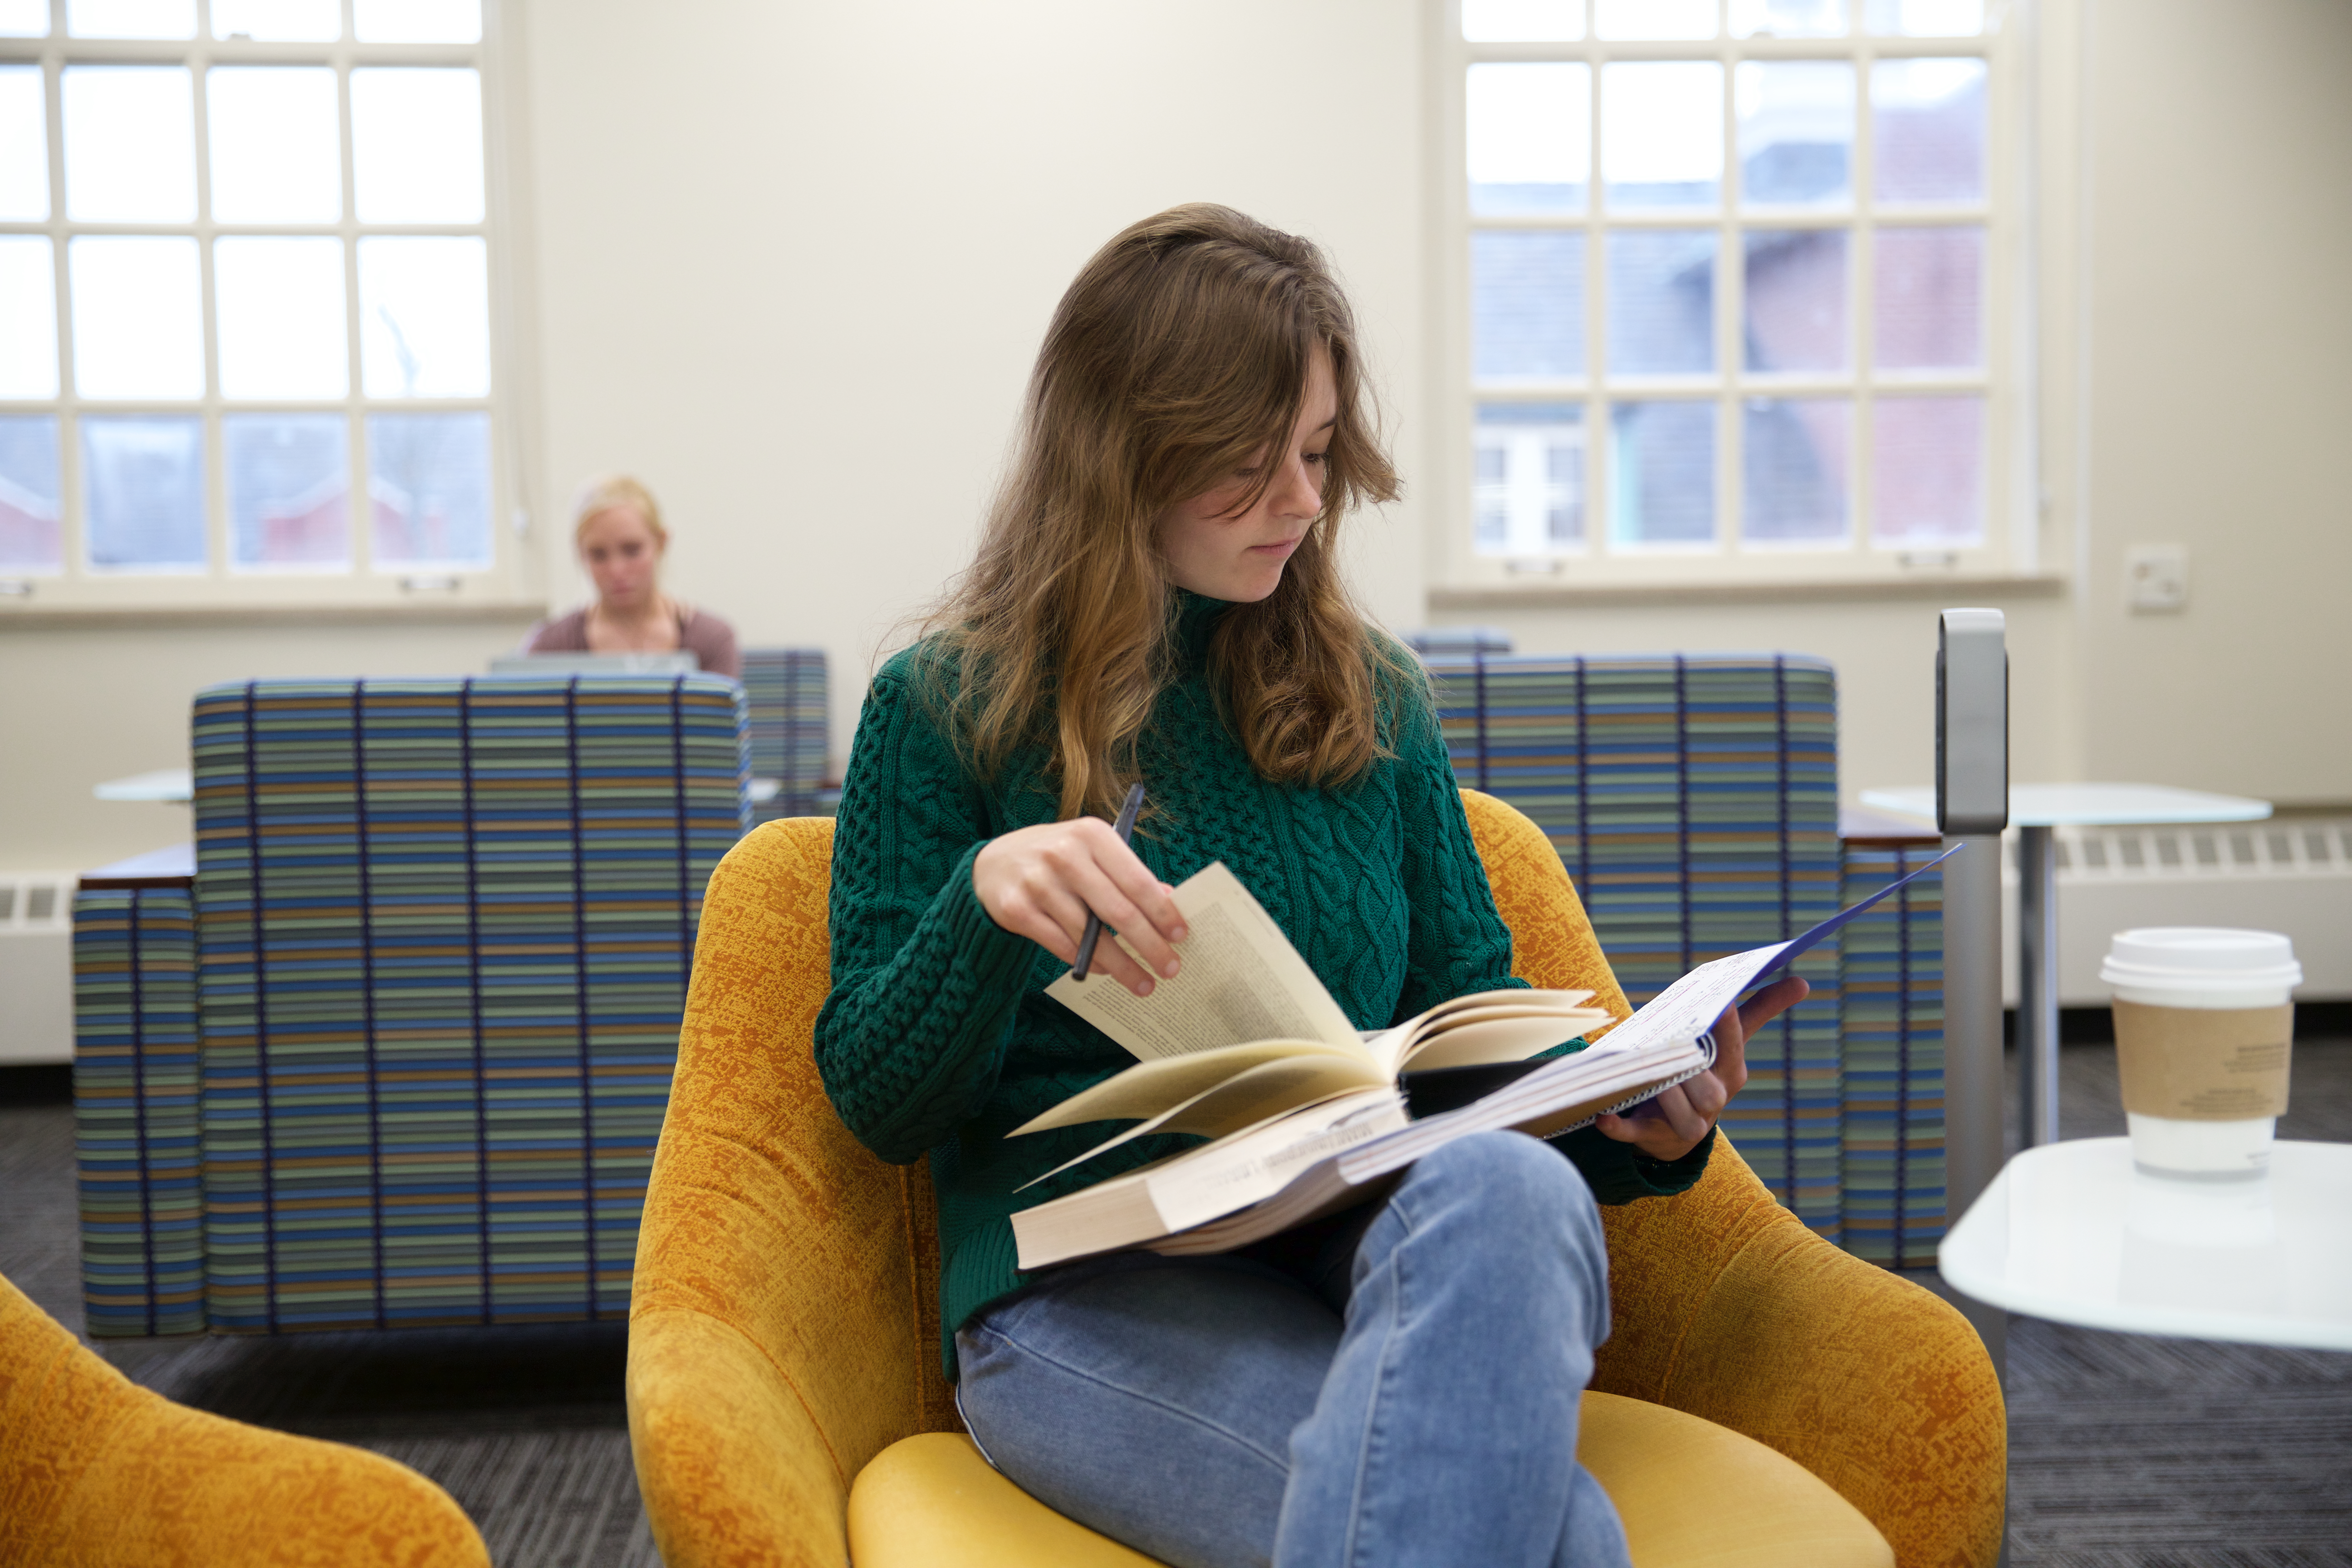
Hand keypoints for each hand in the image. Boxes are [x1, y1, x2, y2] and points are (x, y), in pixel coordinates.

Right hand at [973, 820, 1188, 998]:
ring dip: (1121, 965)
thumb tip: (1169, 901)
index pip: (1137, 880)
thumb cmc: (1058, 858)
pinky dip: (1087, 962)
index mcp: (1091, 834)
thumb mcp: (1093, 852)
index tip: (1181, 936)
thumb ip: (1128, 873)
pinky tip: (1104, 971)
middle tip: (1170, 969)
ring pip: (1090, 937)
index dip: (1162, 912)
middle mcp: (1064, 855)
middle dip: (1149, 946)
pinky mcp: (1017, 910)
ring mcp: (1038, 883)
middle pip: (1118, 912)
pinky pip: (1062, 946)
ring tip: (1142, 982)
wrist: (993, 863)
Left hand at [1593, 975, 1808, 1161]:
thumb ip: (1761, 1012)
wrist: (1674, 1129)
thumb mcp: (1730, 1044)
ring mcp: (1683, 1123)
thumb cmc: (1704, 1071)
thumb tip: (1803, 982)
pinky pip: (1634, 1135)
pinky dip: (1618, 1128)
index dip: (1729, 1028)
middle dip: (1689, 1063)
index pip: (1732, 1049)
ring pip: (1675, 1108)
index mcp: (1731, 1073)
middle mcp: (1712, 1102)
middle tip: (1671, 1039)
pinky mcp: (1652, 1138)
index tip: (1723, 1003)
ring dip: (1658, 1091)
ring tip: (1639, 1069)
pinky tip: (1602, 1117)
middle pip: (1705, 1085)